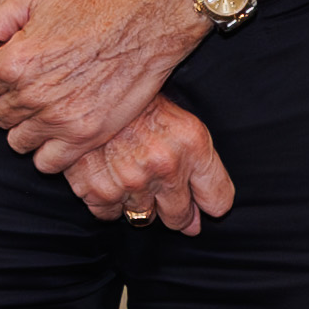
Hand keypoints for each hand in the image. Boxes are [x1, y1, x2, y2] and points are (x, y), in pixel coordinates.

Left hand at [0, 0, 206, 173]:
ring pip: (18, 141)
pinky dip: (49, 151)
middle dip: (13, 100)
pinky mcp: (87, 136)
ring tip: (51, 106)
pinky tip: (62, 130)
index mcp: (13, 62)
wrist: (148, 17)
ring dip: (29, 126)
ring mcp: (60, 119)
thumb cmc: (91, 2)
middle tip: (40, 84)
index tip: (23, 67)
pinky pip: (47, 163)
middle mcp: (32, 95)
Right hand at [59, 98, 236, 233]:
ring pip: (142, 218)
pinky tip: (107, 177)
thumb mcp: (185, 126)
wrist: (91, 84)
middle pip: (178, 217)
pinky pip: (107, 214)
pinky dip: (107, 201)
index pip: (218, 202)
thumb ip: (204, 173)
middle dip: (172, 208)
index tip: (196, 201)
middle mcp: (164, 167)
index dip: (207, 204)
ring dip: (138, 202)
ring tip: (128, 173)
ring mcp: (129, 180)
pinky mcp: (96, 187)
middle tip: (155, 182)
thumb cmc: (140, 106)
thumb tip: (196, 224)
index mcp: (192, 146)